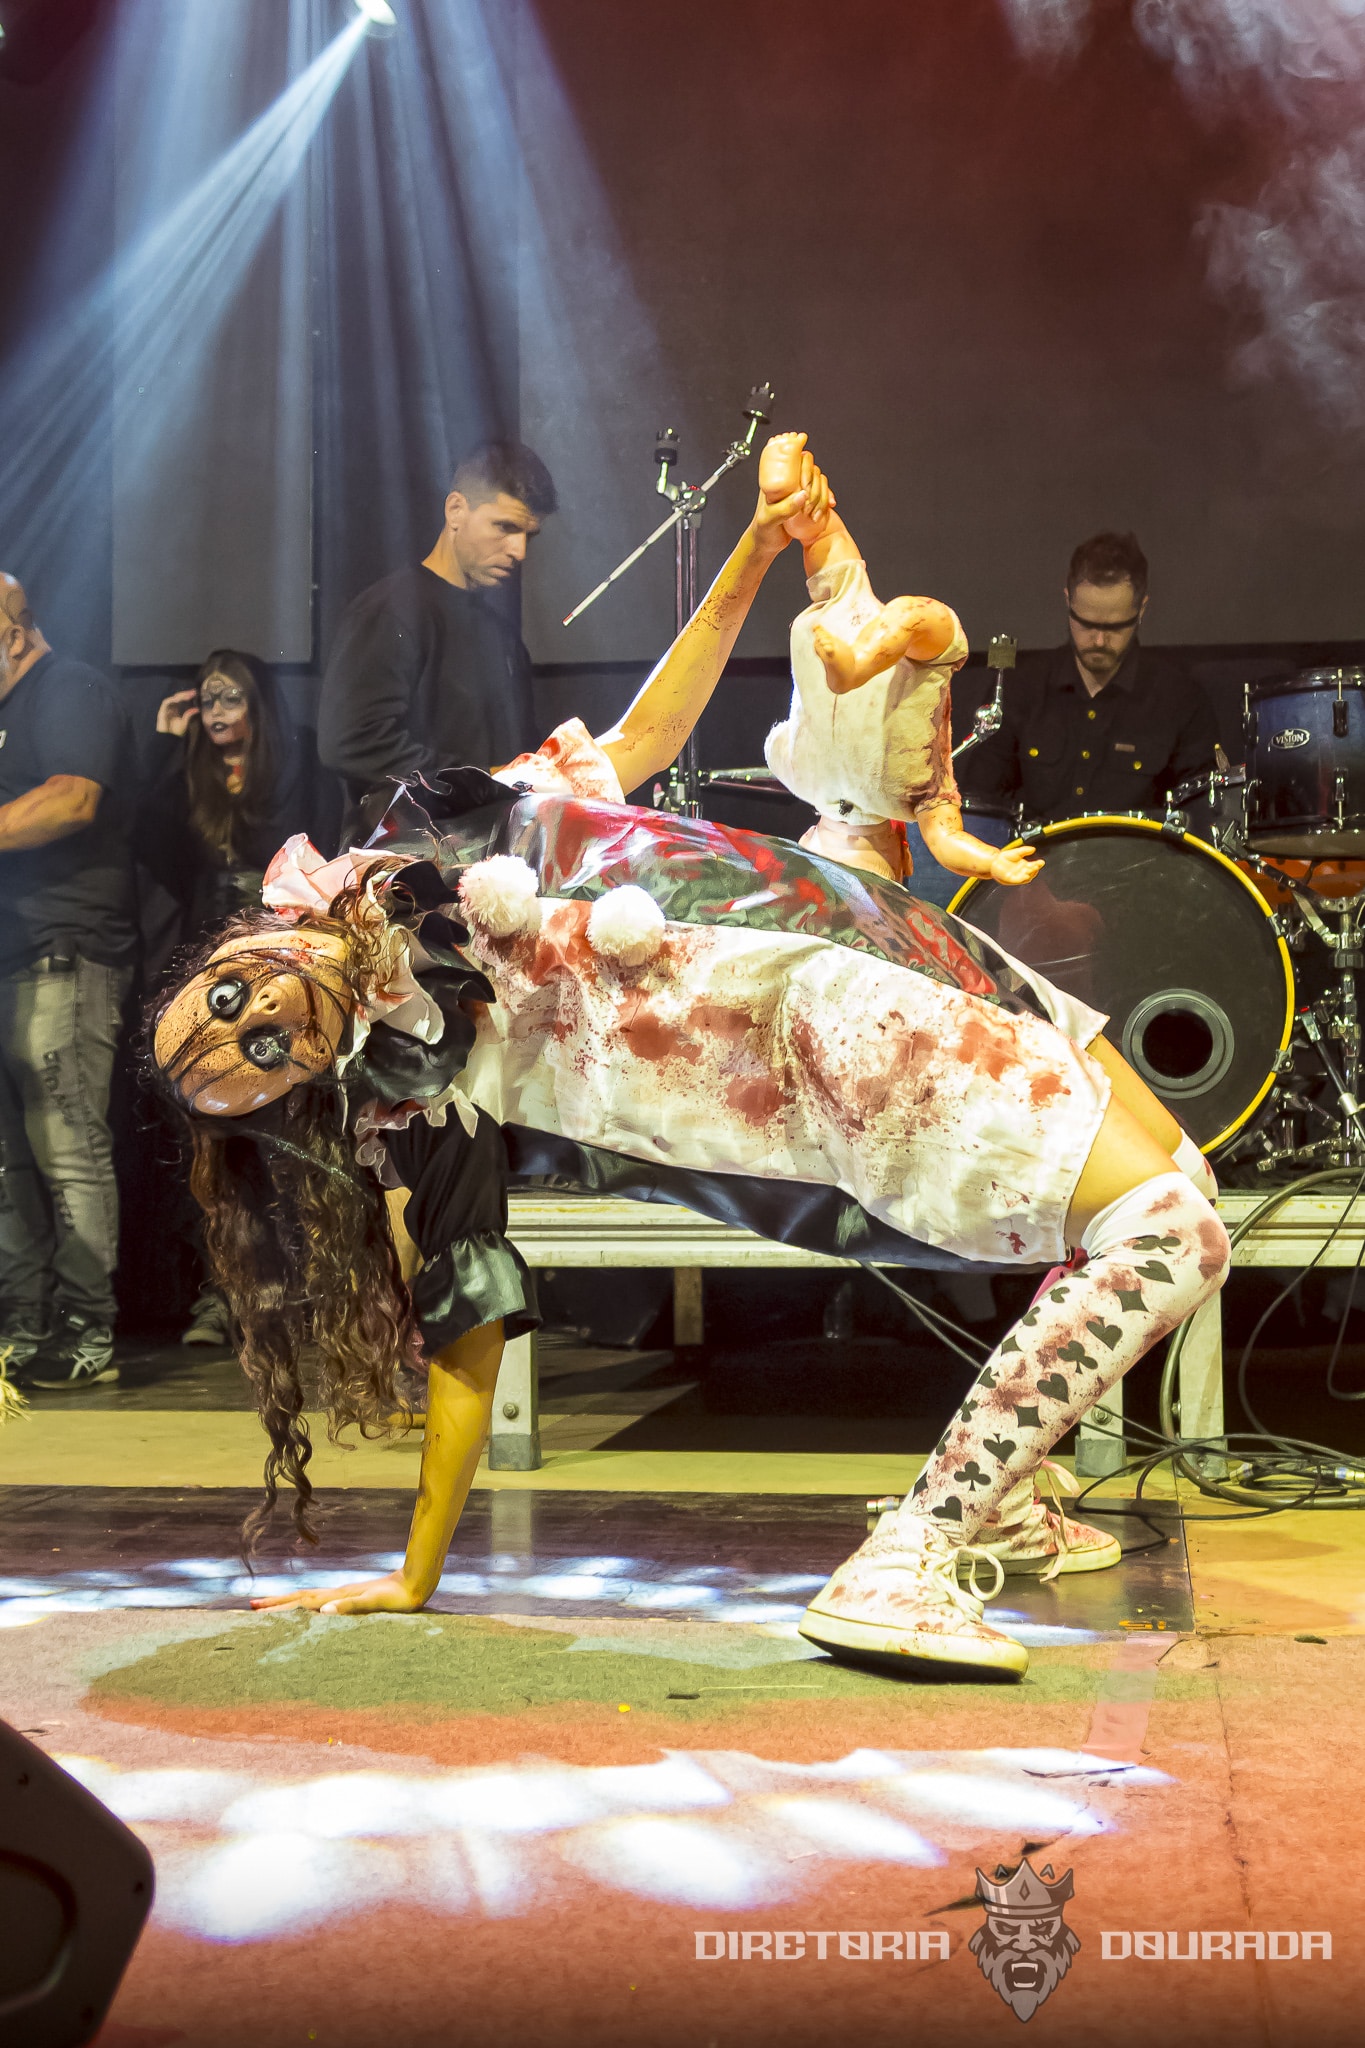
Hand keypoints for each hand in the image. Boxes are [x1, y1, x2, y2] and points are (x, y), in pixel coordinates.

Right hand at [157, 688, 198, 736]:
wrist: (168, 739)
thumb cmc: (175, 732)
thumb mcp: (184, 722)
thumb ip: (189, 715)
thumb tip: (197, 709)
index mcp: (175, 709)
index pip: (181, 699)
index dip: (187, 695)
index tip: (195, 693)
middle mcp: (170, 707)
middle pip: (177, 697)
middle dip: (185, 693)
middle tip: (193, 692)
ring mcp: (166, 709)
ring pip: (172, 698)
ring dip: (180, 696)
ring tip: (188, 695)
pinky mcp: (161, 712)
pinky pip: (166, 703)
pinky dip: (172, 700)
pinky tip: (179, 699)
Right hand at [249, 1570, 426, 1616]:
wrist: (417, 1582)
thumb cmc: (399, 1597)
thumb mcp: (377, 1603)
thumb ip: (352, 1606)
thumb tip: (324, 1611)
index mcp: (338, 1597)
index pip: (302, 1602)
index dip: (279, 1606)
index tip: (255, 1609)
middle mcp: (336, 1594)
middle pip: (300, 1598)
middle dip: (275, 1603)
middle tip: (250, 1607)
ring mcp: (342, 1594)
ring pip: (308, 1598)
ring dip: (287, 1602)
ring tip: (268, 1606)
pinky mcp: (351, 1596)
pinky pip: (320, 1601)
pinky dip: (305, 1605)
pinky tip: (304, 1608)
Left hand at [752, 442, 833, 551]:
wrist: (766, 545)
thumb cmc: (762, 531)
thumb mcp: (769, 520)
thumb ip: (784, 509)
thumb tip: (802, 495)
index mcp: (777, 481)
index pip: (793, 460)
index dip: (803, 461)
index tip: (807, 480)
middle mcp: (789, 483)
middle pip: (811, 469)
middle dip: (815, 484)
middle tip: (809, 502)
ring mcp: (798, 492)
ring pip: (819, 481)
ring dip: (822, 494)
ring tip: (814, 513)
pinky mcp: (806, 502)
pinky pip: (822, 493)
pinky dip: (827, 498)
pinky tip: (828, 506)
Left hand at [989, 844, 1043, 885]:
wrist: (994, 862)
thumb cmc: (1005, 858)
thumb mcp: (1016, 852)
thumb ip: (1024, 850)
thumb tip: (1033, 849)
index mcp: (1025, 865)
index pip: (1034, 865)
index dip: (1039, 864)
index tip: (1041, 862)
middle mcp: (1023, 872)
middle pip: (1032, 872)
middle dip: (1035, 869)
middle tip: (1037, 865)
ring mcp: (1018, 876)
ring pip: (1027, 877)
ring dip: (1030, 874)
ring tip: (1033, 869)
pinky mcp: (1011, 880)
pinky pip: (1018, 880)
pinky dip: (1022, 879)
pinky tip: (1026, 876)